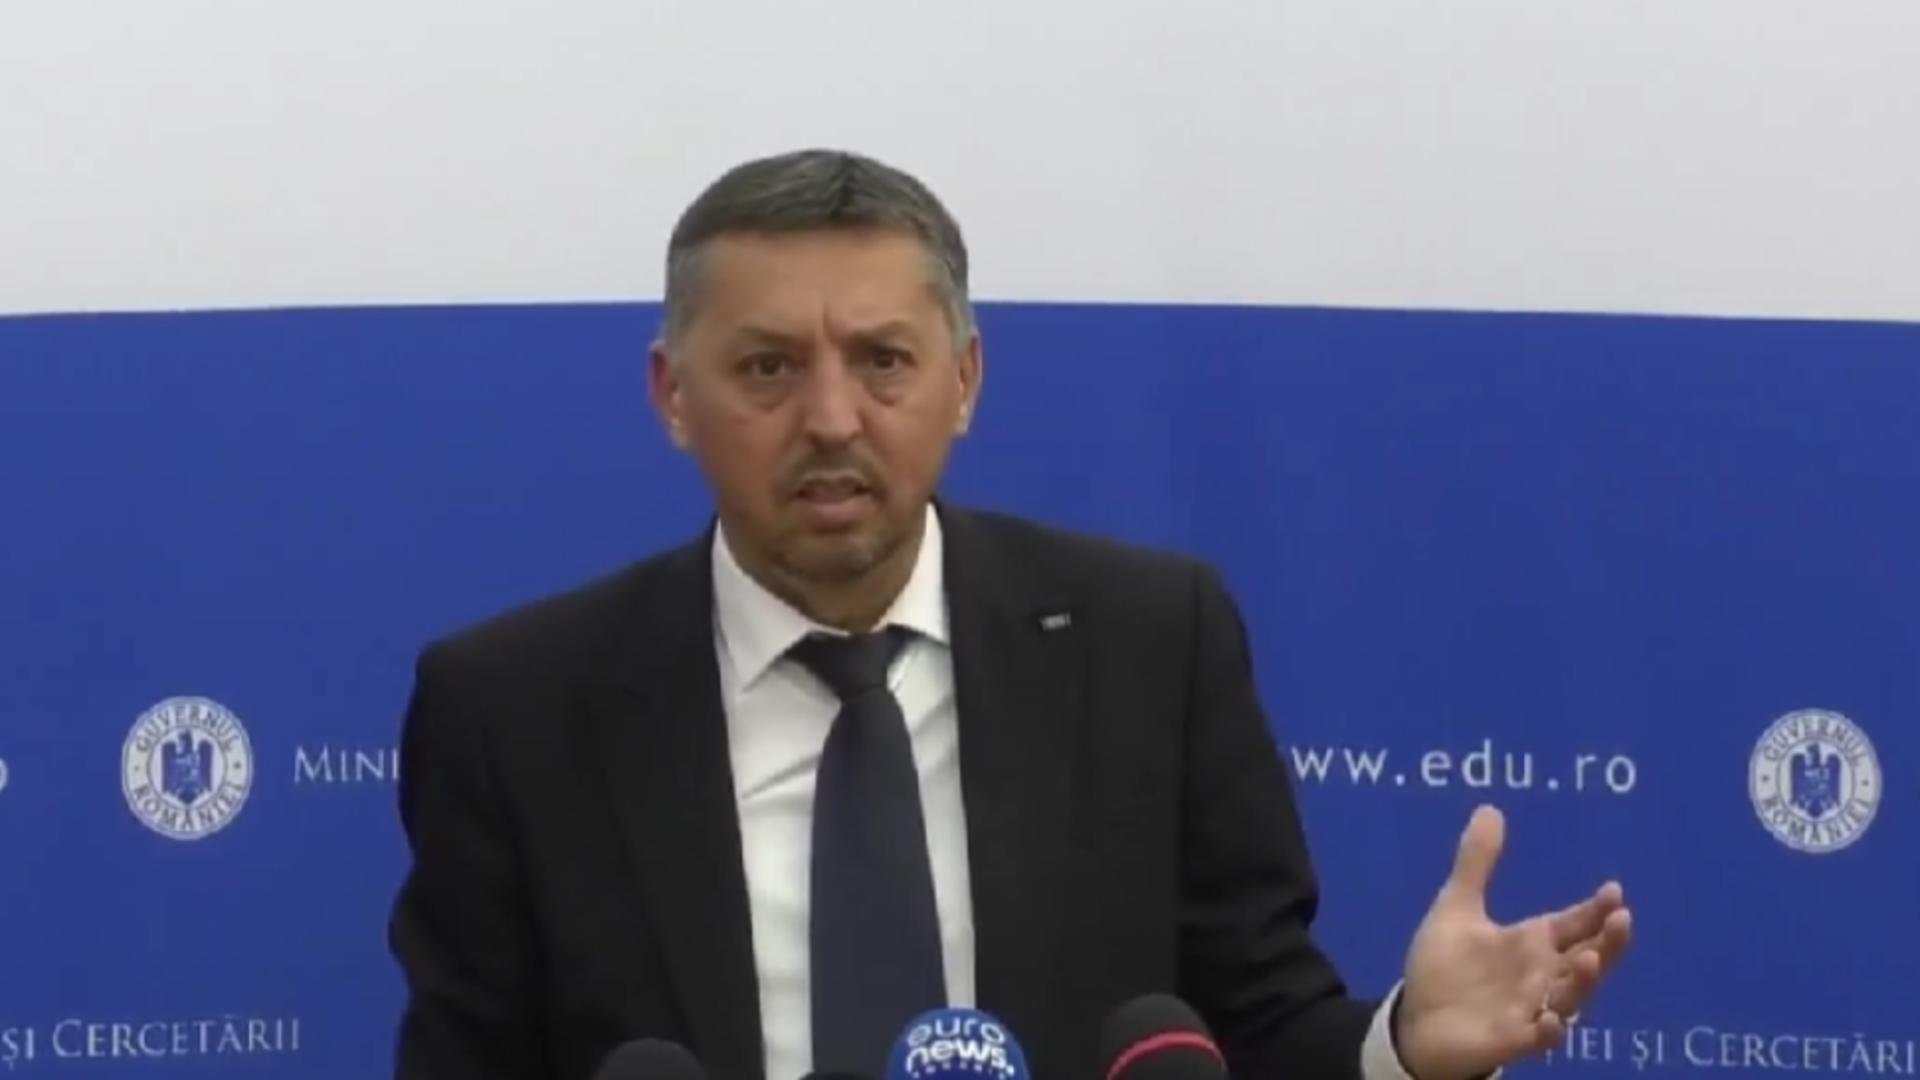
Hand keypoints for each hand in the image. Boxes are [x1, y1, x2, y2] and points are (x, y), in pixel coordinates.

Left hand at [1393, 805, 1632, 1079]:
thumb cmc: (1447, 967)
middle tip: (1622, 921)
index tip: (1615, 890)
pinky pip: (1536, 1039)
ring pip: (1568, 999)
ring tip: (1588, 959)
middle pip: (1586, 960)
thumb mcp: (1457, 908)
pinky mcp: (1509, 1040)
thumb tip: (1489, 809)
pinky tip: (1550, 1021)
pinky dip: (1546, 1031)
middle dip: (1607, 944)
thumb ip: (1476, 863)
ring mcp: (1529, 1010)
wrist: (1417, 1021)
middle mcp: (1540, 976)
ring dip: (1581, 982)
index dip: (1595, 910)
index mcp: (1532, 944)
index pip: (1574, 924)